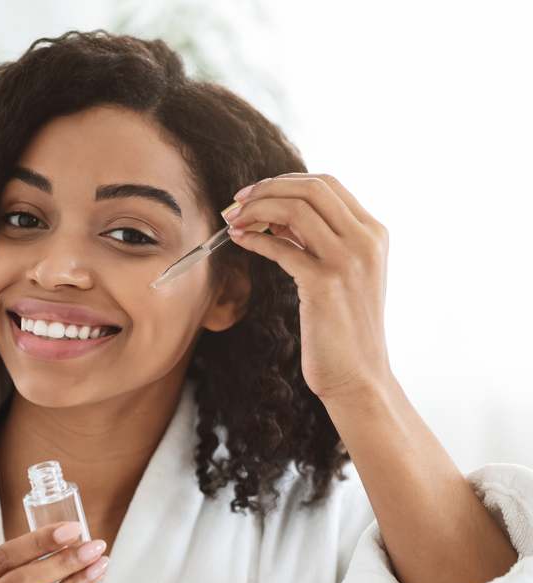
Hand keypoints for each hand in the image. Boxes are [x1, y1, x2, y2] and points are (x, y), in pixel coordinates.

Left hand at [224, 173, 391, 400]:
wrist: (359, 377)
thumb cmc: (343, 331)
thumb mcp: (343, 276)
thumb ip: (321, 242)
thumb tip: (280, 216)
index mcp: (374, 233)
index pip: (327, 184)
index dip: (285, 181)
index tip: (255, 192)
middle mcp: (366, 241)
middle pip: (311, 188)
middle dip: (267, 188)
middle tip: (237, 201)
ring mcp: (348, 260)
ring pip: (296, 210)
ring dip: (257, 209)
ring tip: (233, 219)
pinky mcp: (325, 283)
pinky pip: (281, 247)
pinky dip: (255, 239)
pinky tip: (239, 240)